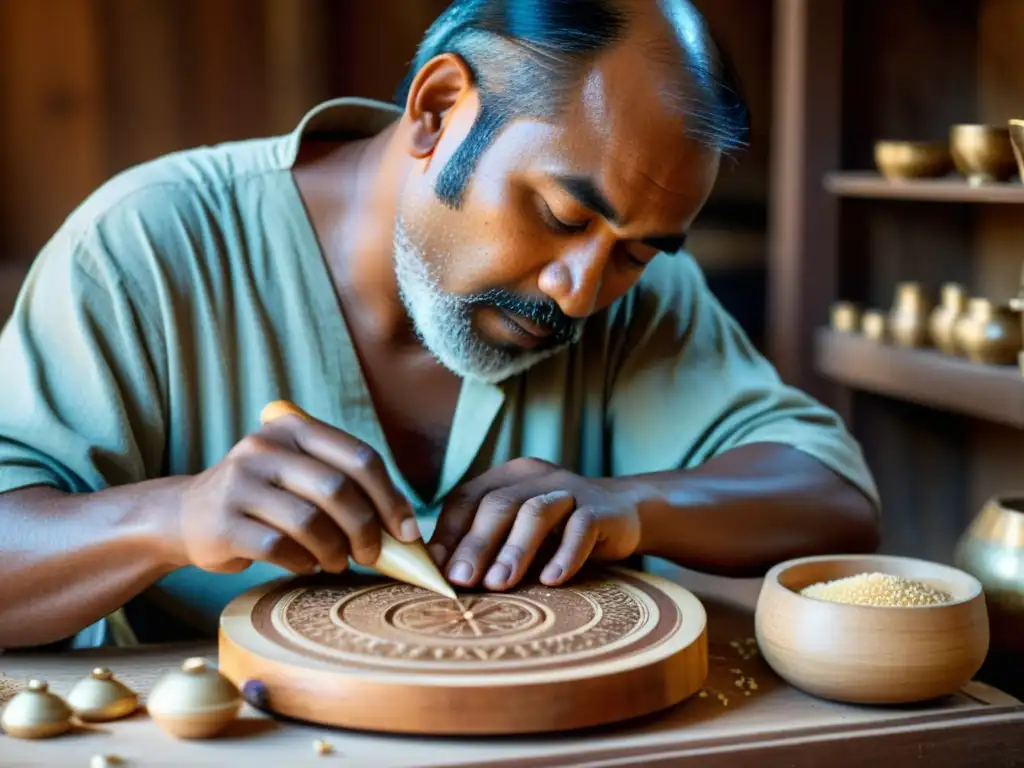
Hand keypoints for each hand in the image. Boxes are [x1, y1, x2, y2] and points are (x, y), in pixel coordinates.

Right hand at [169, 408, 419, 574]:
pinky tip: (306, 565)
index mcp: (294, 428)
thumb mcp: (299, 474)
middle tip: (372, 555)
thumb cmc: (264, 499)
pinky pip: (279, 548)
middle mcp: (265, 447)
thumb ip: (345, 486)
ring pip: (309, 521)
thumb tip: (406, 527)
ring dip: (335, 551)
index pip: (359, 457)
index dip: (391, 497)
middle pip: (337, 489)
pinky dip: (303, 562)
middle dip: (365, 529)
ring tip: (338, 562)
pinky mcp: (222, 521)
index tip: (407, 532)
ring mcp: (239, 482)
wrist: (186, 515)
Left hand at [428, 458, 641, 590]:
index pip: (467, 499)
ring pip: (535, 513)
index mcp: (506, 478)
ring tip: (499, 583)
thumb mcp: (517, 533)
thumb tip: (440, 576)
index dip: (449, 534)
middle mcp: (535, 477)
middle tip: (461, 581)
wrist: (623, 513)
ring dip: (514, 550)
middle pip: (498, 505)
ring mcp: (569, 490)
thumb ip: (485, 545)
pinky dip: (565, 555)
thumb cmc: (557, 531)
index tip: (436, 571)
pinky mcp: (600, 510)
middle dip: (477, 545)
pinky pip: (581, 528)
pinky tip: (552, 580)